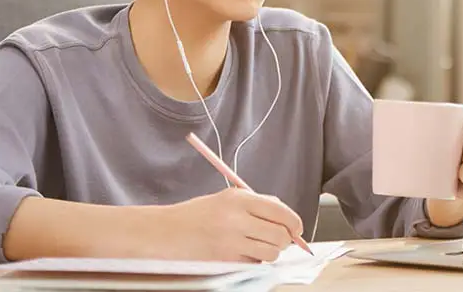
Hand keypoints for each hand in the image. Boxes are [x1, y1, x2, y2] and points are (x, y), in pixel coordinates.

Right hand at [153, 188, 303, 262]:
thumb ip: (258, 203)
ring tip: (256, 246)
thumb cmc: (196, 215)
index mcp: (239, 199)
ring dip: (270, 252)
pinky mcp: (225, 261)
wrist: (165, 233)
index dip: (295, 223)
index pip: (281, 212)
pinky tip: (240, 253)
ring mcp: (231, 241)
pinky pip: (254, 264)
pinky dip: (254, 261)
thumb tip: (286, 215)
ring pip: (271, 253)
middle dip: (285, 240)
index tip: (296, 229)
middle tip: (278, 240)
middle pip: (281, 235)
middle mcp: (237, 219)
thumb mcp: (227, 199)